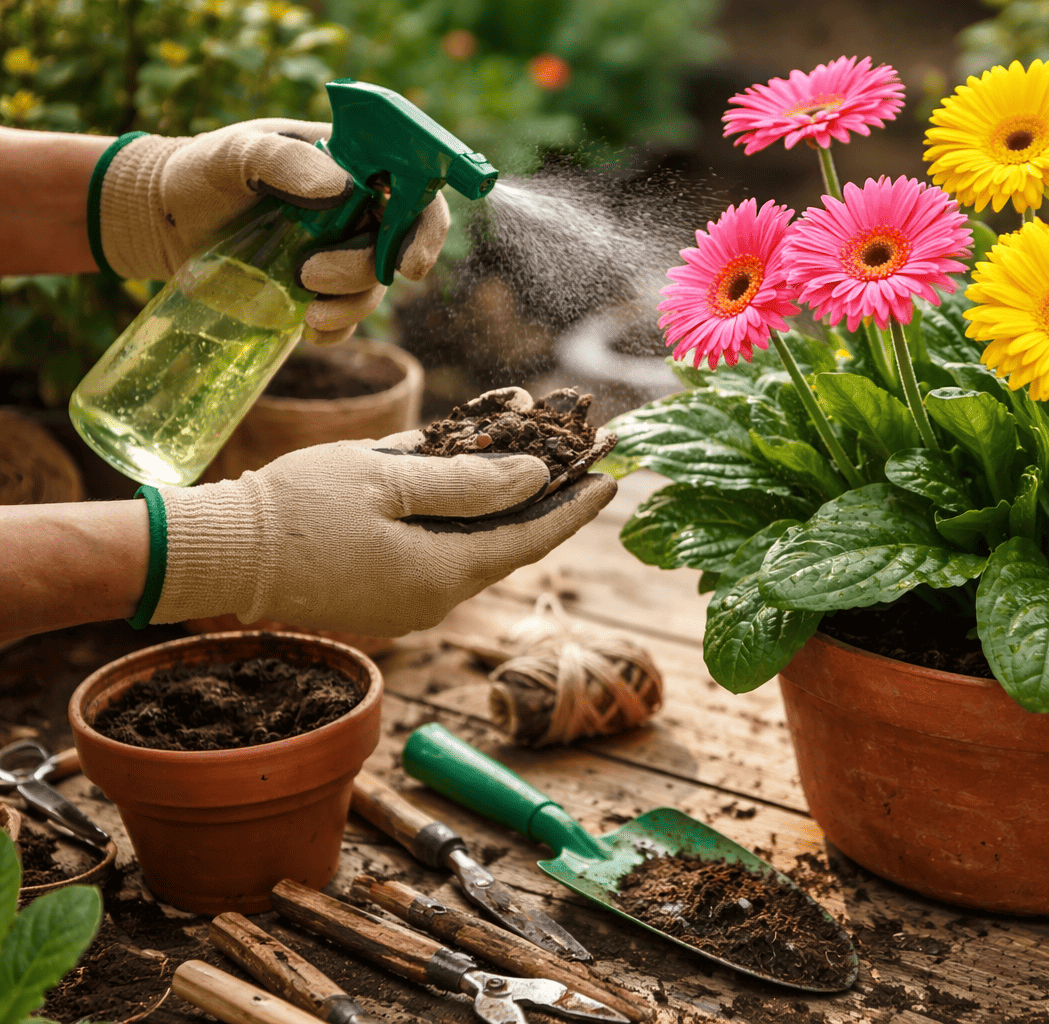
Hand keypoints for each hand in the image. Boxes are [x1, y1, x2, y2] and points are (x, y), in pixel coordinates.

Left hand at [96, 118, 449, 343]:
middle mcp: (355, 209)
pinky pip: (345, 318)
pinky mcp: (317, 290)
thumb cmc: (199, 173)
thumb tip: (341, 188)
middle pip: (397, 246)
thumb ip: (282, 161)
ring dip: (348, 305)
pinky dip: (335, 330)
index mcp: (351, 165)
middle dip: (366, 271)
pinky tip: (307, 330)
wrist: (160, 219)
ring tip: (302, 307)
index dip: (426, 227)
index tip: (407, 266)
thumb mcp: (234, 155)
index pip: (413, 189)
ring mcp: (339, 251)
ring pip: (372, 287)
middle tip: (313, 276)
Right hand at [148, 433, 616, 635]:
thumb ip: (469, 482)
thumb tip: (537, 478)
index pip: (532, 541)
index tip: (612, 477)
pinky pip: (433, 549)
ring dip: (498, 503)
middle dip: (545, 498)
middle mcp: (434, 599)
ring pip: (470, 545)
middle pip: (506, 543)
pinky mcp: (378, 593)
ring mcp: (405, 602)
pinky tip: (464, 476)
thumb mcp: (389, 479)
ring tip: (532, 455)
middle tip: (581, 456)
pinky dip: (453, 515)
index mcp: (444, 575)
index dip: (575, 508)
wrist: (217, 556)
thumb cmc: (298, 509)